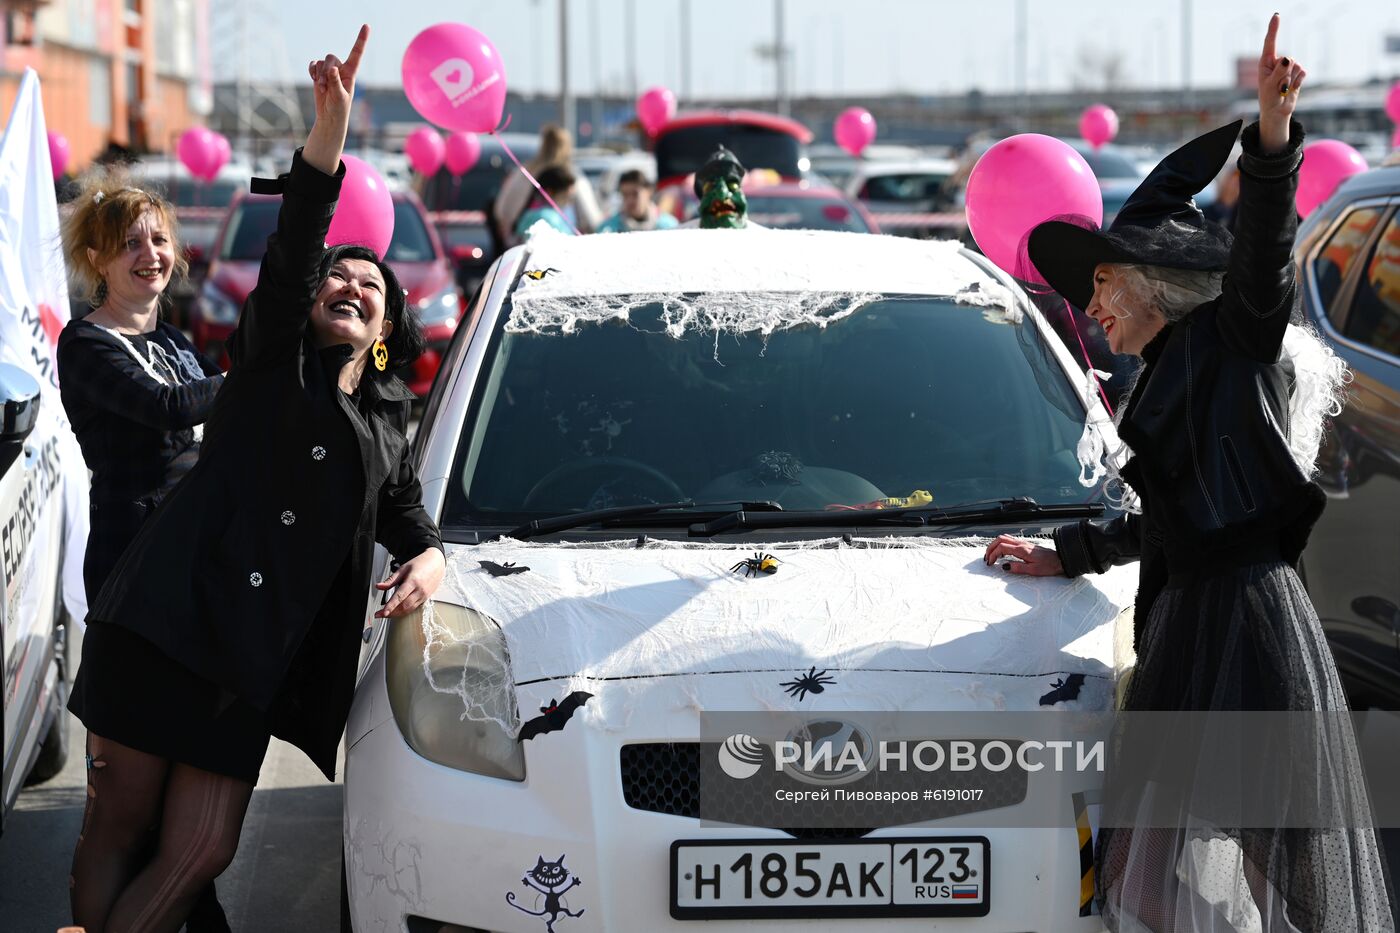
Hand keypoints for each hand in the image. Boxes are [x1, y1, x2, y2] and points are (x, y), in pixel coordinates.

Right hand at [309, 24, 367, 127]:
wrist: (329, 116)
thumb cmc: (339, 108)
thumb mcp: (339, 97)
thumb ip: (335, 82)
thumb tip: (332, 69)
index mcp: (351, 72)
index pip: (357, 53)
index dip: (361, 39)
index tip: (366, 25)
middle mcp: (341, 69)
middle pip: (330, 57)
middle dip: (325, 71)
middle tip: (325, 86)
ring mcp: (330, 71)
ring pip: (321, 62)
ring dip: (318, 75)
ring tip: (322, 88)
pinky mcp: (319, 74)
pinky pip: (313, 64)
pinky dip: (312, 71)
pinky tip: (314, 80)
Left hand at [375, 546, 445, 617]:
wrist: (437, 563)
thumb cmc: (421, 563)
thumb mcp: (404, 568)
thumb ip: (391, 580)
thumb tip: (379, 586)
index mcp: (413, 581)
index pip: (400, 596)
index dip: (390, 606)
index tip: (383, 613)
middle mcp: (420, 590)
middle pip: (404, 606)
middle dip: (391, 613)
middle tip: (380, 614)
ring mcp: (424, 595)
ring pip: (409, 609)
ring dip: (397, 614)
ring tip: (387, 614)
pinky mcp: (426, 598)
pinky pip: (414, 608)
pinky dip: (404, 611)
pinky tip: (397, 611)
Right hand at [983, 534, 1063, 576]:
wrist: (1060, 560)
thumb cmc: (1049, 565)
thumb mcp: (1033, 570)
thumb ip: (1017, 568)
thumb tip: (1004, 567)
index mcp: (1021, 549)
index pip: (1001, 548)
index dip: (992, 555)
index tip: (990, 563)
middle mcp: (1021, 543)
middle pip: (999, 539)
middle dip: (990, 548)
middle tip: (986, 558)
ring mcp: (1022, 543)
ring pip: (1004, 538)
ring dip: (995, 545)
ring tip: (991, 555)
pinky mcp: (1024, 544)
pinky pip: (1009, 540)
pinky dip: (1001, 544)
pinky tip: (1001, 552)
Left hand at [1256, 13, 1304, 152]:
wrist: (1277, 111)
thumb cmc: (1269, 98)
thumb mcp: (1271, 85)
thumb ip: (1279, 71)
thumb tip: (1288, 58)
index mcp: (1266, 62)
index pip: (1270, 42)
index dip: (1274, 29)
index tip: (1277, 15)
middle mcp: (1278, 62)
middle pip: (1288, 58)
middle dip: (1285, 73)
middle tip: (1278, 86)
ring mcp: (1288, 67)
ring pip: (1297, 66)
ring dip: (1291, 80)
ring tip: (1283, 89)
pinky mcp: (1298, 74)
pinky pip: (1303, 72)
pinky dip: (1298, 82)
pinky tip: (1291, 89)